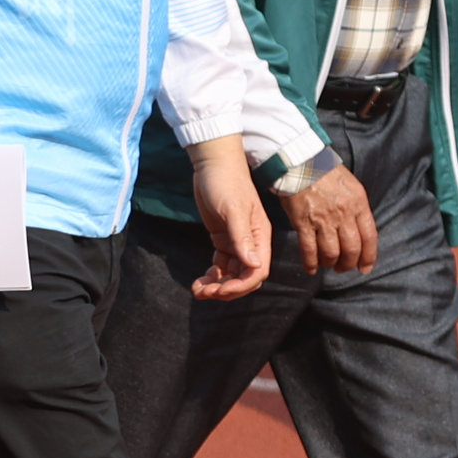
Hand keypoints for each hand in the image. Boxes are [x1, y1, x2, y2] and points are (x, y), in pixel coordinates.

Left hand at [187, 137, 274, 299]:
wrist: (212, 164)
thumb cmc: (225, 183)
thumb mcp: (233, 209)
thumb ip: (243, 237)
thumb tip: (254, 265)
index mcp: (260, 236)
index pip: (257, 271)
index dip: (242, 286)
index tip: (221, 290)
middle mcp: (251, 242)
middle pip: (244, 277)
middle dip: (226, 289)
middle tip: (204, 293)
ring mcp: (236, 242)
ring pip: (231, 274)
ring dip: (216, 286)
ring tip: (197, 290)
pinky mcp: (222, 239)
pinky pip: (220, 265)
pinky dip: (211, 276)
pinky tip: (198, 281)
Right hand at [285, 163, 380, 274]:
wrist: (301, 161)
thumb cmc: (326, 172)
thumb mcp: (352, 186)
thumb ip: (357, 208)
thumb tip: (359, 231)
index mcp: (358, 204)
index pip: (369, 237)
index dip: (368, 257)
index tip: (365, 268)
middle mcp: (343, 214)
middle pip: (351, 249)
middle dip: (348, 264)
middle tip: (343, 268)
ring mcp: (323, 220)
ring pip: (331, 253)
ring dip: (330, 263)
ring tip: (328, 264)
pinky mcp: (303, 223)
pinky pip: (309, 250)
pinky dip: (310, 263)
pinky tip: (311, 268)